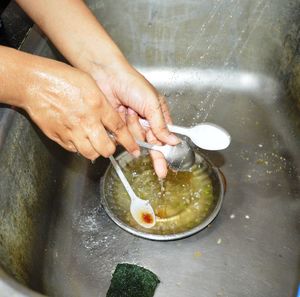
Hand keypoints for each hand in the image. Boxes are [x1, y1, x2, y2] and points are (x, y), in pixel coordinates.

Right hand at [21, 56, 138, 159]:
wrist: (33, 83)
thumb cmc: (61, 78)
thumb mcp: (89, 84)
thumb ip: (102, 103)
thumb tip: (110, 118)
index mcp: (97, 106)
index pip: (119, 129)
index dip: (129, 142)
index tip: (134, 149)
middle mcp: (87, 121)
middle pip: (106, 148)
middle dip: (110, 149)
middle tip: (109, 145)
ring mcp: (72, 131)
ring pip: (90, 154)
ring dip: (95, 151)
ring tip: (94, 143)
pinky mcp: (58, 137)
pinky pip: (74, 150)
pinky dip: (79, 148)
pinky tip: (78, 138)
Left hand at [88, 59, 178, 177]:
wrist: (107, 76)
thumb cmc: (132, 83)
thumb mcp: (152, 103)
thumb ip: (161, 124)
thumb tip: (173, 141)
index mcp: (158, 115)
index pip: (165, 137)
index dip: (167, 152)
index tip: (168, 166)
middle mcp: (146, 122)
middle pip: (152, 144)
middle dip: (155, 154)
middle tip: (160, 171)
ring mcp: (131, 125)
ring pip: (136, 141)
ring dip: (134, 129)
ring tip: (129, 111)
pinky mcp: (118, 127)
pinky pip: (123, 138)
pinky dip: (123, 131)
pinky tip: (123, 116)